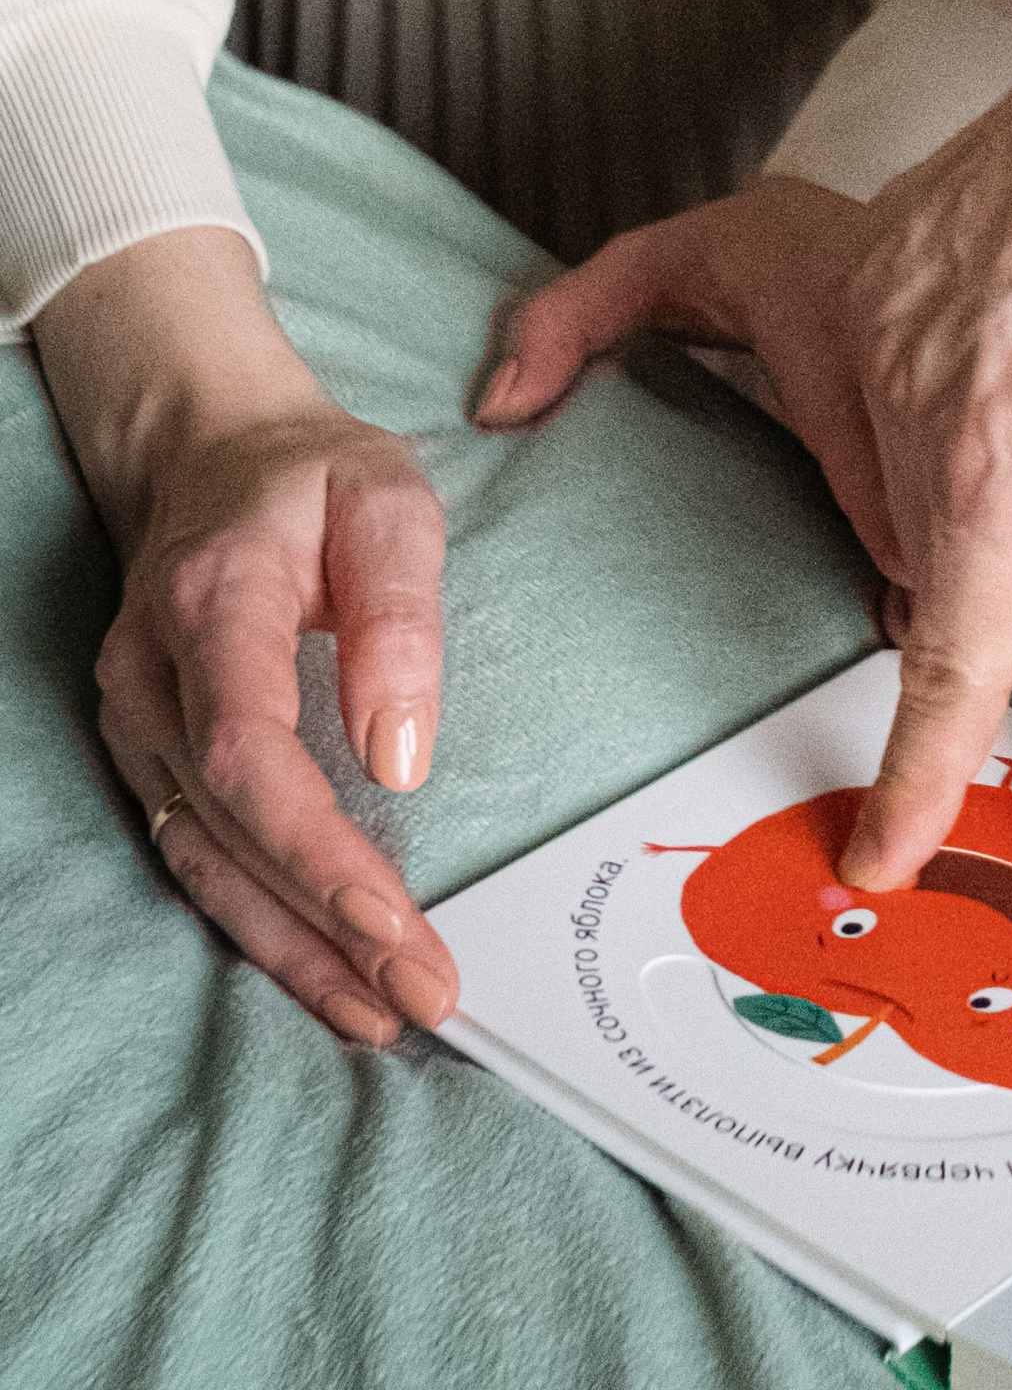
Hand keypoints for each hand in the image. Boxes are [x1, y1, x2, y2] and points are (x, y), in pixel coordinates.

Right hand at [34, 228, 455, 1046]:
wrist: (216, 453)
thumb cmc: (313, 477)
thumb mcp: (388, 498)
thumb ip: (399, 613)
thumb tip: (401, 757)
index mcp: (214, 603)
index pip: (248, 758)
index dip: (318, 855)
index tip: (397, 925)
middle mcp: (153, 676)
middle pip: (228, 833)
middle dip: (324, 931)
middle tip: (418, 998)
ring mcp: (136, 720)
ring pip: (203, 864)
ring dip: (290, 952)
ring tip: (378, 1014)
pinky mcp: (146, 753)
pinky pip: (197, 855)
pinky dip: (259, 923)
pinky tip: (321, 971)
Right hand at [482, 0, 1011, 889]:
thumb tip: (993, 616)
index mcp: (995, 449)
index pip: (945, 647)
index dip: (916, 762)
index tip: (876, 849)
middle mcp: (895, 381)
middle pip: (906, 543)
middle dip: (989, 542)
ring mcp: (854, 300)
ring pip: (854, 455)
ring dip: (935, 460)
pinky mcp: (843, 249)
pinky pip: (696, 284)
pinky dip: (598, 318)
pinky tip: (523, 376)